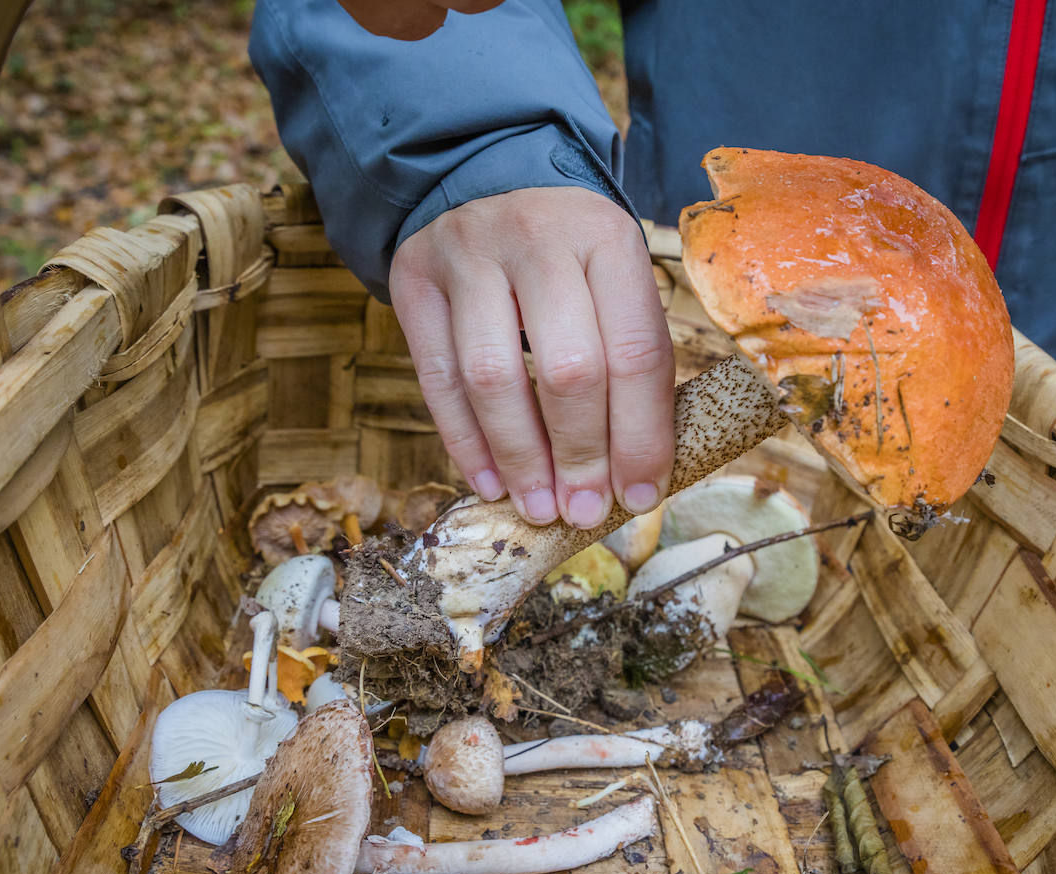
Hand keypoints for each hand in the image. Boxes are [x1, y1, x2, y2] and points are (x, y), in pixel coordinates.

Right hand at [390, 187, 674, 528]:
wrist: (486, 179)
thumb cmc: (569, 257)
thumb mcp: (615, 281)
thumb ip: (631, 360)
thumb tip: (640, 475)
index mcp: (608, 239)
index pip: (635, 352)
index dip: (640, 436)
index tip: (640, 495)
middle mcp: (539, 239)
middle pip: (568, 368)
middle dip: (581, 456)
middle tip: (584, 511)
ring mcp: (469, 255)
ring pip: (494, 378)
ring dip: (520, 459)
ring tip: (540, 507)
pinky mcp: (416, 279)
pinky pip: (437, 378)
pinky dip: (465, 442)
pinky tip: (490, 483)